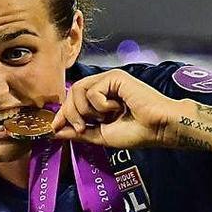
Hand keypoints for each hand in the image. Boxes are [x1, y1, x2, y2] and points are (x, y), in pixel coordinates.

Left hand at [52, 69, 179, 148]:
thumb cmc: (136, 132)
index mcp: (100, 98)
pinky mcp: (114, 77)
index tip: (54, 127)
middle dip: (71, 113)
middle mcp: (103, 86)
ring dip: (86, 110)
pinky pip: (93, 90)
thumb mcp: (101, 135)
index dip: (62, 112)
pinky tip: (117, 108)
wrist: (158, 129)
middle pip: (72, 93)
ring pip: (78, 90)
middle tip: (82, 128)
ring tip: (103, 119)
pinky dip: (101, 105)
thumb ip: (79, 132)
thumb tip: (55, 132)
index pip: (73, 100)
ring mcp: (109, 80)